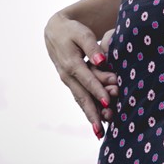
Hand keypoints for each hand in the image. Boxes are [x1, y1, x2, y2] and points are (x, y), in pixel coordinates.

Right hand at [44, 12, 118, 139]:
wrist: (55, 32)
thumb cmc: (72, 31)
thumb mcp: (82, 33)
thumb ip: (92, 47)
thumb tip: (102, 61)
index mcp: (71, 63)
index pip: (87, 79)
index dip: (97, 91)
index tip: (108, 103)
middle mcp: (67, 75)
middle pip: (82, 97)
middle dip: (92, 114)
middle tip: (101, 131)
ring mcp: (68, 81)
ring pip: (80, 101)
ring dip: (90, 116)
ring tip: (100, 132)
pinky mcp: (71, 83)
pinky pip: (79, 98)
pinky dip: (87, 110)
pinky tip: (96, 122)